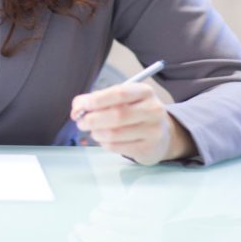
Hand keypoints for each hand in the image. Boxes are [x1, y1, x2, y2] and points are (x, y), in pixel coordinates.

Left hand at [71, 83, 194, 164]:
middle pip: (117, 115)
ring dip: (97, 133)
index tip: (79, 105)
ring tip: (93, 131)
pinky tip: (105, 140)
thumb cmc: (136, 112)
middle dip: (92, 119)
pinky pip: (117, 147)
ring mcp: (153, 131)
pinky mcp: (148, 149)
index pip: (119, 93)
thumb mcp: (125, 99)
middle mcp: (153, 110)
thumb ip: (101, 99)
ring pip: (115, 133)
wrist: (162, 135)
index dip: (96, 100)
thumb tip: (78, 106)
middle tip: (80, 121)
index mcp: (145, 91)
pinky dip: (105, 144)